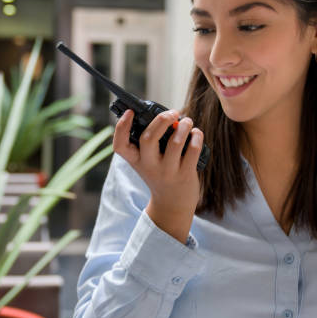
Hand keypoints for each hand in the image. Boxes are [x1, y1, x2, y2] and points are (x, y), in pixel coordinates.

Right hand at [113, 109, 204, 242]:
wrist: (172, 205)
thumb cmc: (160, 174)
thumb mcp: (147, 162)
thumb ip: (151, 142)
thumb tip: (167, 116)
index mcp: (136, 160)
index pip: (120, 145)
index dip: (121, 127)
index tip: (130, 112)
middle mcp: (149, 166)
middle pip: (148, 138)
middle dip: (161, 120)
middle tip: (172, 112)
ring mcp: (168, 171)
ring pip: (175, 142)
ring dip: (184, 126)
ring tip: (186, 121)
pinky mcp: (185, 174)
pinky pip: (193, 150)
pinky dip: (196, 136)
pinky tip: (196, 133)